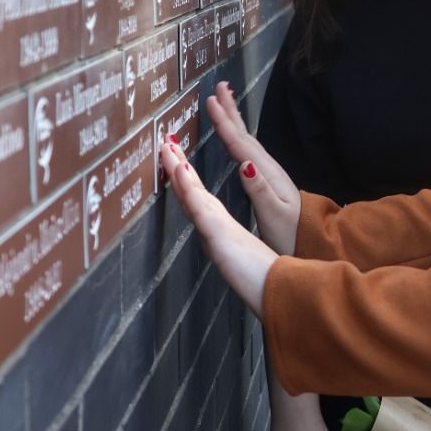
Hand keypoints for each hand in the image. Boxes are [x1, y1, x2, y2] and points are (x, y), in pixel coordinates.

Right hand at [160, 137, 276, 317]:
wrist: (266, 288)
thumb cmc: (257, 269)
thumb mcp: (244, 242)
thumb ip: (228, 228)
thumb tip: (215, 214)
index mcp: (219, 223)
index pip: (199, 194)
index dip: (185, 174)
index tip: (174, 153)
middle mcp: (212, 223)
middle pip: (191, 190)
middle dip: (177, 166)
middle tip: (163, 143)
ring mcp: (212, 228)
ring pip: (191, 194)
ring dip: (179, 171)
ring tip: (167, 149)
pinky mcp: (216, 234)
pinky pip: (200, 207)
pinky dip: (190, 190)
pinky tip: (182, 173)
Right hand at [205, 81, 301, 254]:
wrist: (316, 239)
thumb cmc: (293, 231)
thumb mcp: (274, 214)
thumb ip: (259, 190)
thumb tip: (244, 164)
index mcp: (266, 173)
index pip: (240, 143)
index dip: (224, 122)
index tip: (211, 100)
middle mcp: (268, 167)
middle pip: (245, 134)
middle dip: (230, 111)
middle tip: (219, 87)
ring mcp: (270, 171)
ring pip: (247, 139)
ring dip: (234, 120)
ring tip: (224, 103)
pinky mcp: (268, 179)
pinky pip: (249, 150)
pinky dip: (239, 137)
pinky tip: (236, 138)